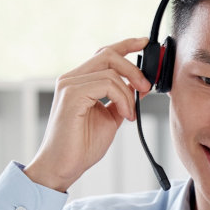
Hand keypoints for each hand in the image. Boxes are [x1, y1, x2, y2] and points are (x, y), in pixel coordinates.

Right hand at [25, 38, 152, 191]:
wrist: (63, 166)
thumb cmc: (81, 146)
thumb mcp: (110, 118)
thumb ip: (122, 100)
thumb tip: (140, 86)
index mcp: (79, 82)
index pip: (103, 54)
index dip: (125, 45)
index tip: (144, 43)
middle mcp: (71, 79)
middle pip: (108, 55)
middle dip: (134, 69)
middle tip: (146, 88)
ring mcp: (69, 85)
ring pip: (110, 71)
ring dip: (129, 93)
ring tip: (130, 114)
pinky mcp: (71, 95)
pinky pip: (106, 84)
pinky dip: (122, 98)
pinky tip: (124, 116)